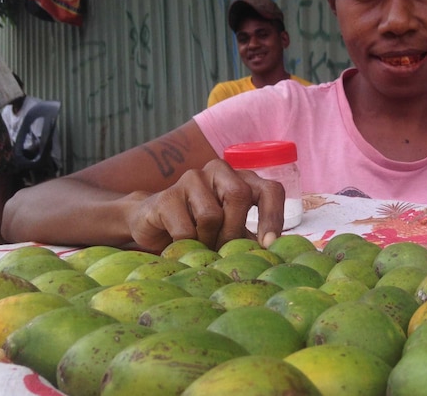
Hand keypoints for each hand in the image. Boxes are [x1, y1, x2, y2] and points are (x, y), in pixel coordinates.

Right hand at [125, 159, 284, 252]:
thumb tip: (274, 255)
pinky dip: (186, 246)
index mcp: (242, 179)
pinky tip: (179, 244)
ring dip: (207, 241)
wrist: (152, 226)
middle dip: (234, 231)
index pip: (270, 190)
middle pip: (239, 195)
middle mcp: (219, 171)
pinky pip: (185, 230)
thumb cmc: (200, 231)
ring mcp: (192, 178)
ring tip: (199, 246)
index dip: (273, 216)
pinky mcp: (166, 196)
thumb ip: (250, 239)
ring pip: (211, 215)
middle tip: (223, 251)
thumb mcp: (230, 233)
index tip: (269, 245)